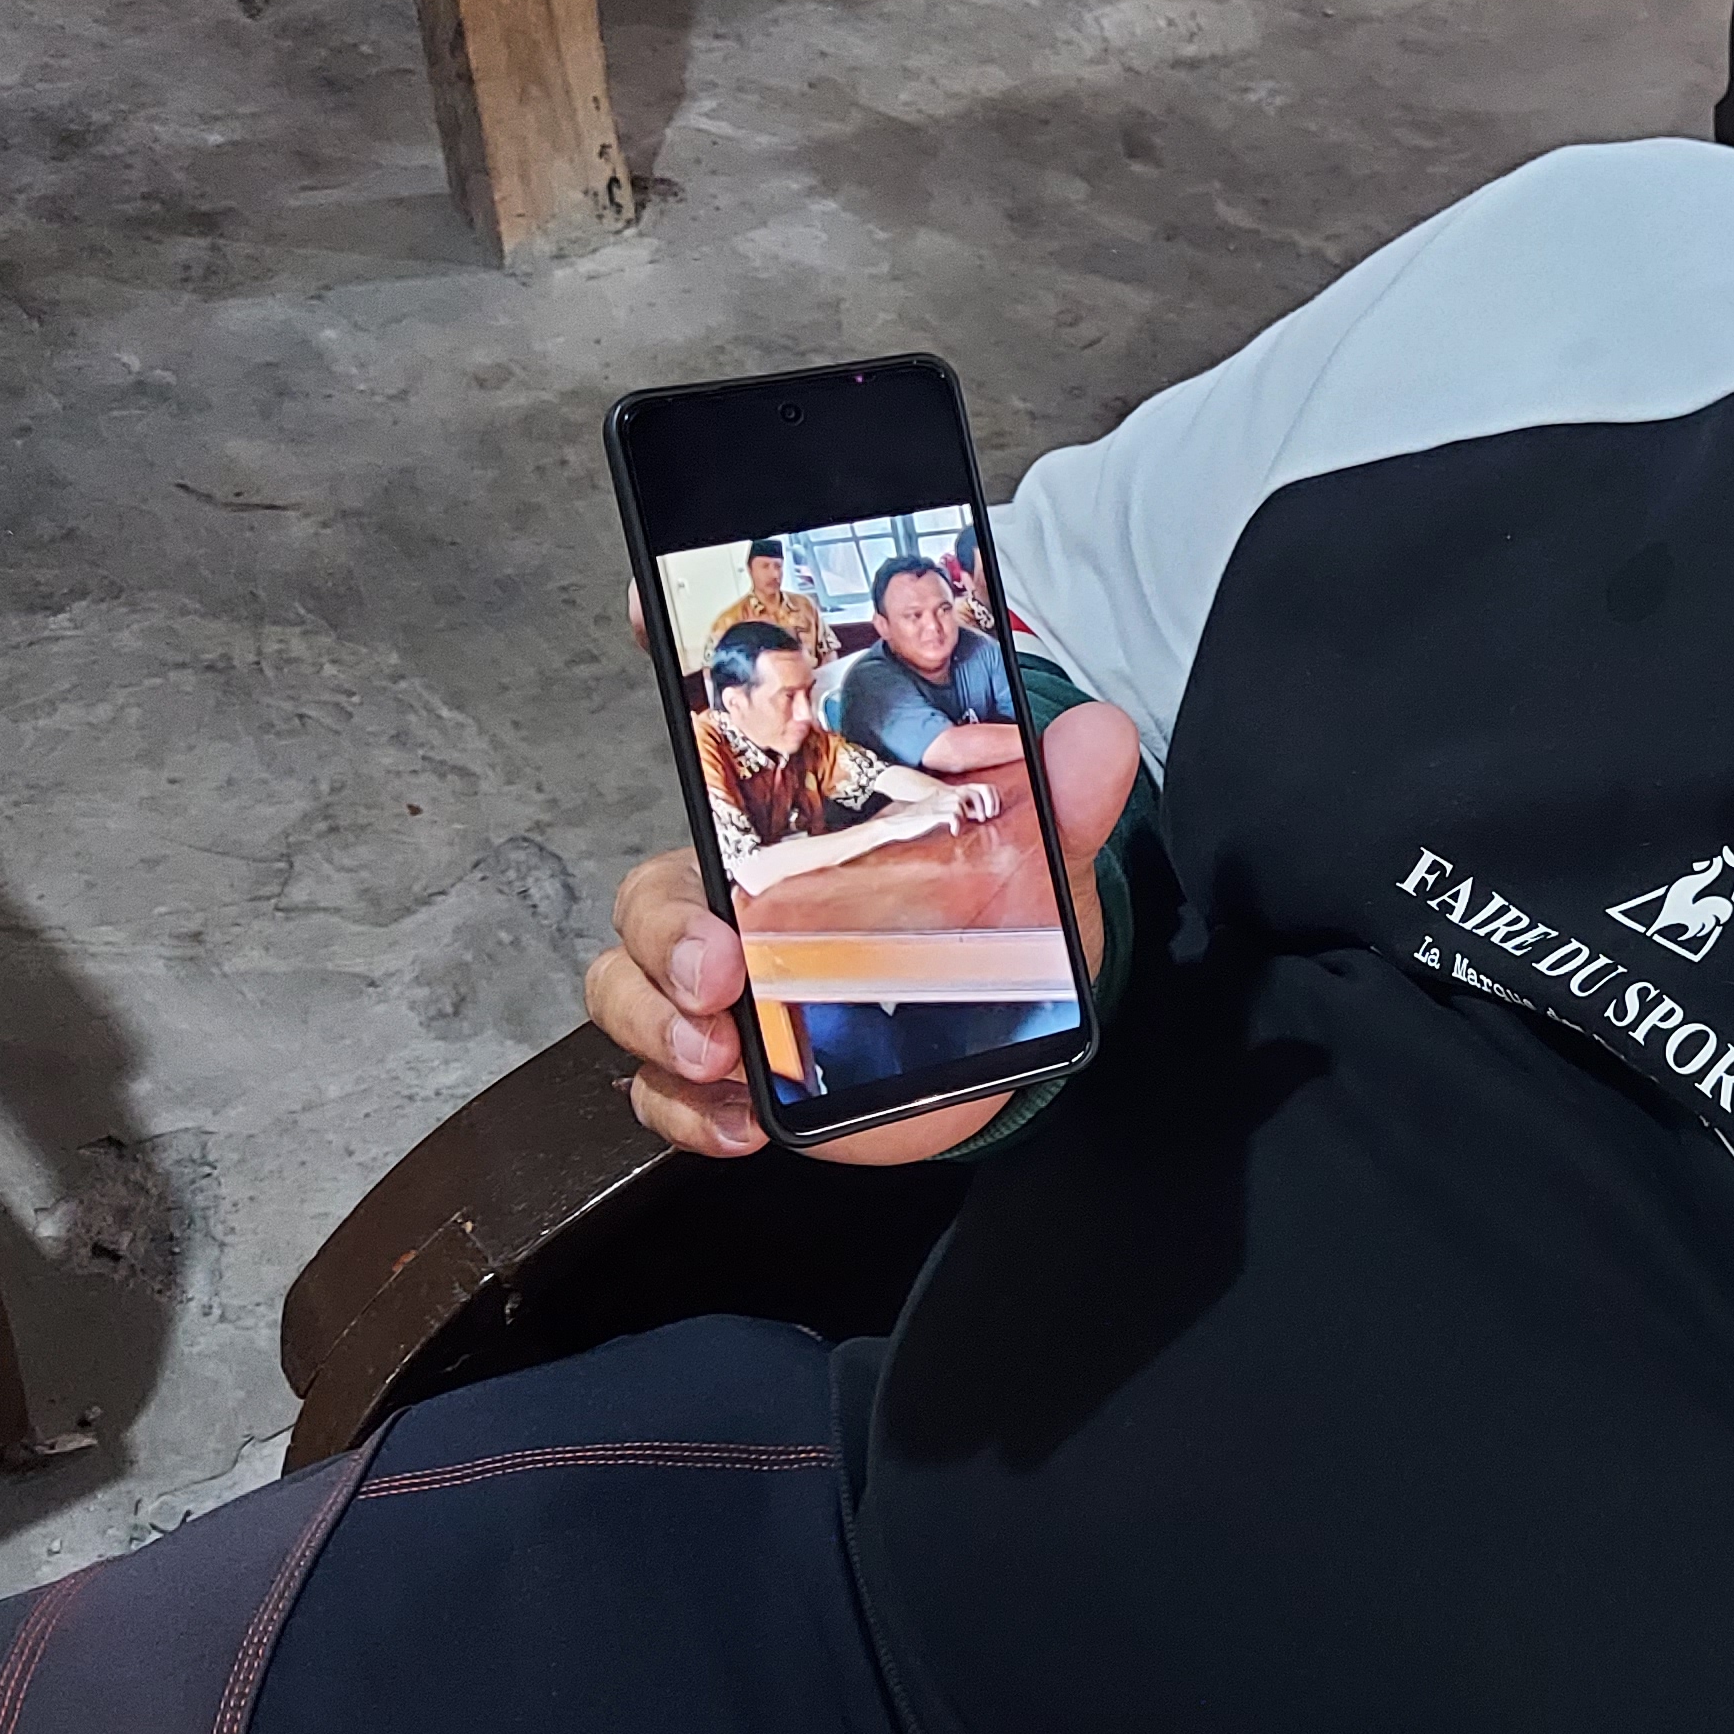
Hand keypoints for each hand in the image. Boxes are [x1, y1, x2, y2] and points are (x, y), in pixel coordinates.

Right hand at [584, 698, 1141, 1164]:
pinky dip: (684, 1111)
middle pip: (650, 894)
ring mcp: (729, 985)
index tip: (652, 613)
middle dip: (662, 932)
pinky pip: (663, 1089)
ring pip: (631, 987)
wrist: (998, 1042)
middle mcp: (741, 899)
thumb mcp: (1036, 863)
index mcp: (799, 826)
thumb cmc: (988, 930)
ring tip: (721, 1053)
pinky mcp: (738, 1069)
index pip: (717, 732)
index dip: (675, 660)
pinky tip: (739, 1120)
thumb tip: (1102, 737)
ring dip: (657, 1023)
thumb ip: (1063, 800)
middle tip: (718, 969)